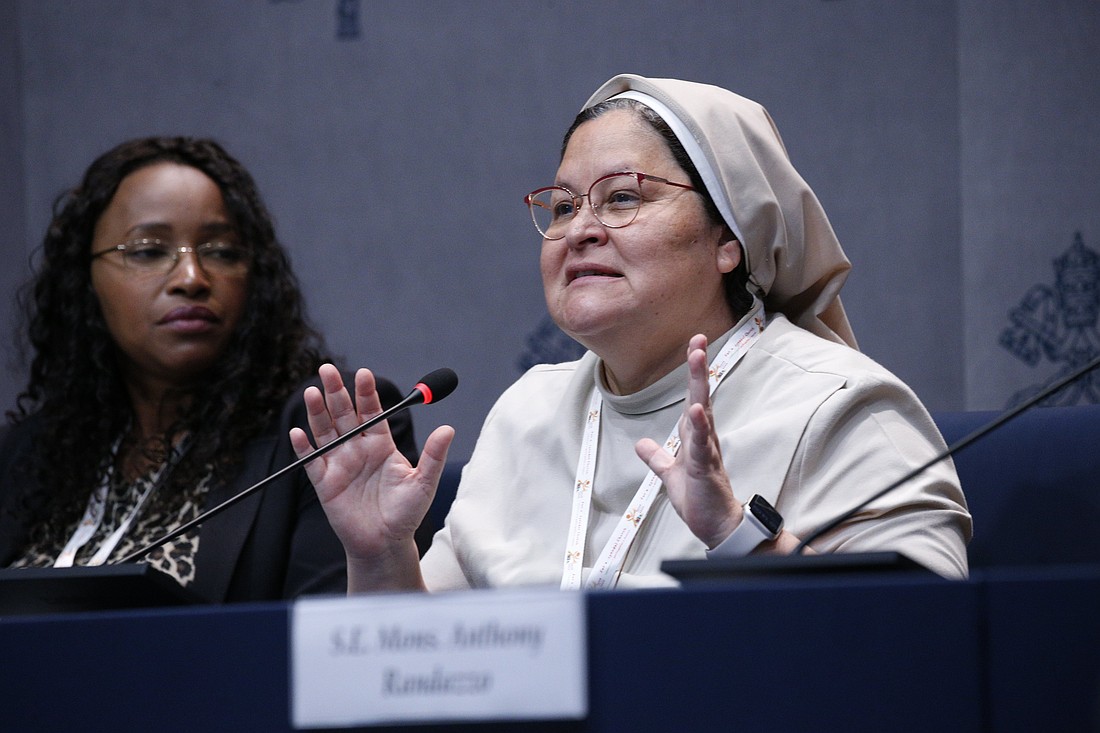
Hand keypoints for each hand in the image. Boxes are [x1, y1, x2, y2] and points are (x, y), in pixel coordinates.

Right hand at [289, 364, 453, 590]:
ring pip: (325, 431)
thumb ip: (434, 456)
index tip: (363, 374)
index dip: (366, 393)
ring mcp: (339, 463)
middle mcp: (358, 448)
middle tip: (327, 369)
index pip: (371, 411)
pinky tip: (298, 432)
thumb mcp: (423, 483)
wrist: (385, 543)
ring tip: (313, 392)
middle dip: (336, 392)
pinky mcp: (324, 482)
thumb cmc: (406, 513)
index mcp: (381, 444)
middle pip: (343, 414)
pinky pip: (311, 461)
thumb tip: (448, 429)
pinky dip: (304, 447)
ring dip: (317, 412)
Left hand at [634, 335, 741, 548]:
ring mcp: (706, 451)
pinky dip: (698, 427)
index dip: (693, 373)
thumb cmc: (699, 498)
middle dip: (698, 369)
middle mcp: (704, 438)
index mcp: (695, 437)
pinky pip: (701, 445)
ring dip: (700, 386)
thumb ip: (657, 457)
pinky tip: (695, 411)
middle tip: (698, 341)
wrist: (716, 526)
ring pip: (703, 413)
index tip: (695, 346)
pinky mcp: (705, 469)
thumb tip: (641, 444)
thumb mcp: (670, 474)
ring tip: (698, 360)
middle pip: (700, 397)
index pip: (693, 398)